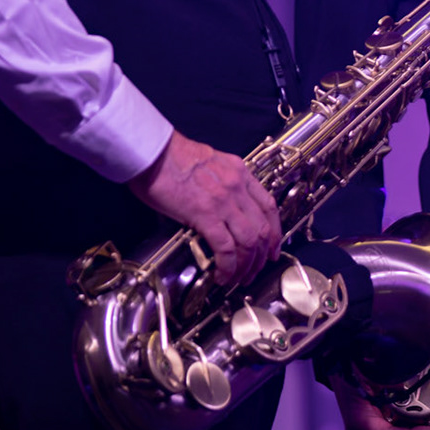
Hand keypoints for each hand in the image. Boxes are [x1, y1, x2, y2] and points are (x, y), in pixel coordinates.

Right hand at [128, 131, 281, 285]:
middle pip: (263, 229)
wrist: (154, 151)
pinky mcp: (205, 214)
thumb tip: (220, 206)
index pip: (268, 206)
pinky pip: (226, 247)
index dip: (275, 232)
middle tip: (254, 271)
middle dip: (261, 256)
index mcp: (240, 173)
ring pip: (249, 241)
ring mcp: (224, 201)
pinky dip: (228, 266)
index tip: (273, 248)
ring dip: (247, 265)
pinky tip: (222, 275)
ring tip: (238, 278)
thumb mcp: (210, 163)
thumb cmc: (172, 156)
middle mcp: (238, 187)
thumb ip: (222, 182)